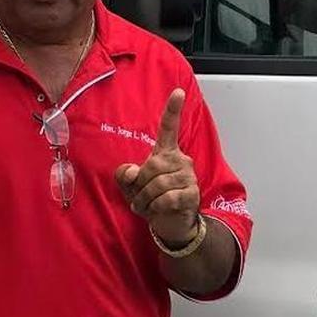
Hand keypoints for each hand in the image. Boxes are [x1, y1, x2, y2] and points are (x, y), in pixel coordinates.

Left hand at [114, 88, 200, 246]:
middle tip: (141, 197)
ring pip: (156, 184)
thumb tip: (131, 171)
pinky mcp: (192, 194)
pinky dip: (155, 207)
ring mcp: (188, 177)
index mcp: (166, 153)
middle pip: (150, 166)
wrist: (171, 225)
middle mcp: (180, 160)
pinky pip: (165, 197)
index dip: (173, 109)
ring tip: (147, 206)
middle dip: (139, 186)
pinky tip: (157, 210)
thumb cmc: (153, 200)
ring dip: (145, 199)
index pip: (169, 128)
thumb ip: (124, 174)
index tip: (177, 91)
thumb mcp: (131, 186)